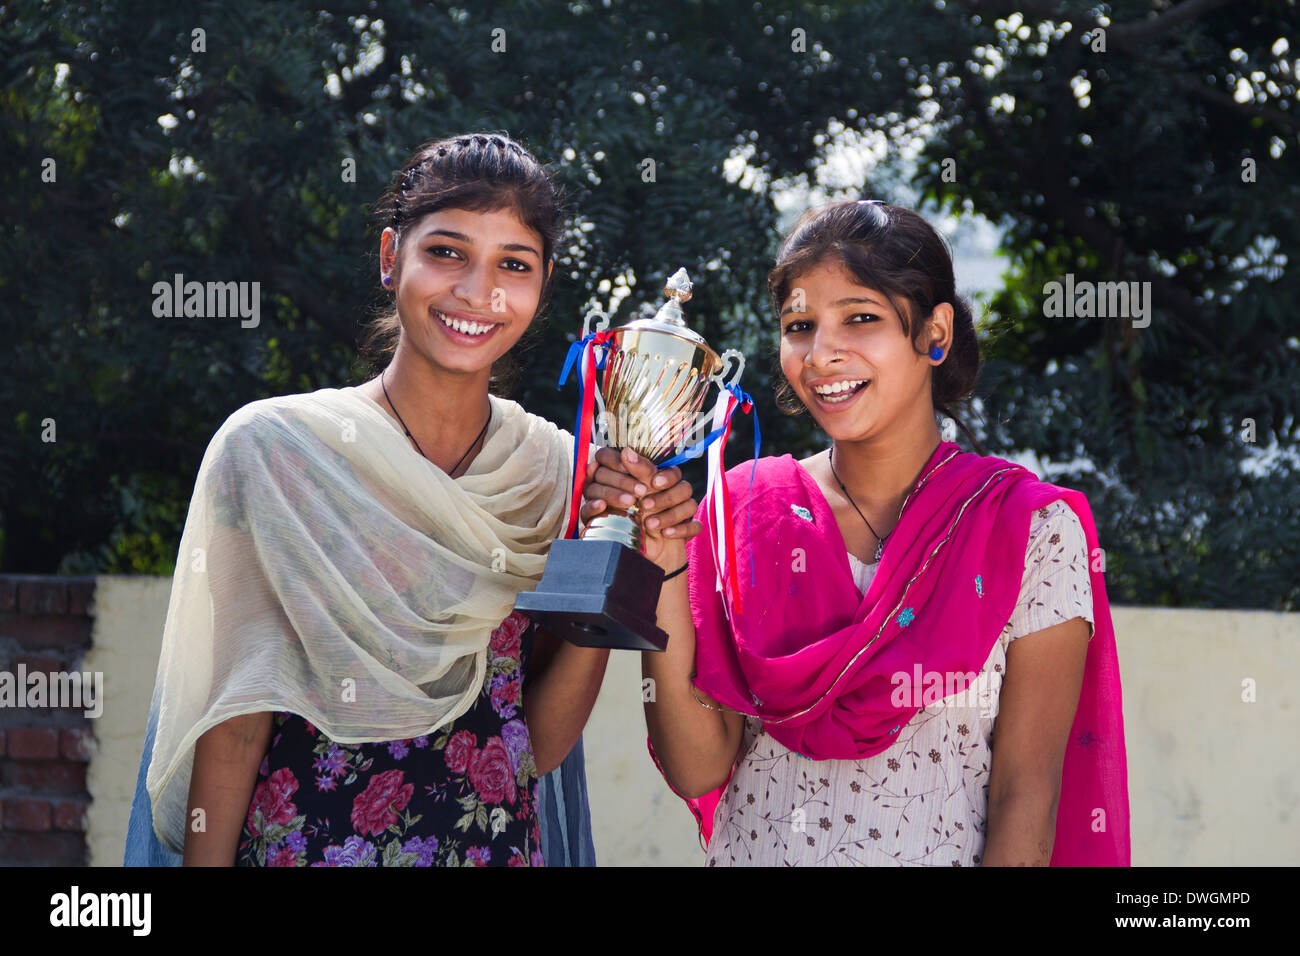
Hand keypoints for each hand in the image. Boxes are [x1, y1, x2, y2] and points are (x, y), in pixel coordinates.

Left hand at [580, 446, 701, 566]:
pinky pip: (696, 527)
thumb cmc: (630, 513)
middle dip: (665, 498)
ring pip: (691, 506)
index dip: (667, 477)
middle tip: (645, 506)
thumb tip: (627, 451)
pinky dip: (682, 530)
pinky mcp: (689, 529)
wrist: (634, 545)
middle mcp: (677, 493)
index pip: (674, 473)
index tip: (654, 482)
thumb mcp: (630, 493)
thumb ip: (633, 473)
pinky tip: (666, 534)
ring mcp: (685, 512)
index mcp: (664, 482)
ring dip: (670, 515)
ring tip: (649, 524)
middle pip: (685, 488)